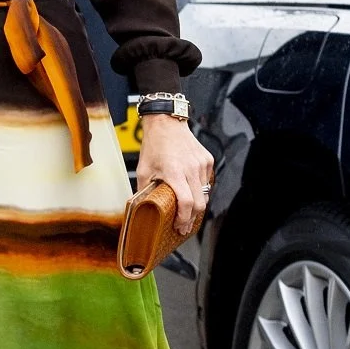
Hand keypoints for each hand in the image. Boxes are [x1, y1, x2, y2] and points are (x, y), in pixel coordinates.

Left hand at [136, 114, 213, 234]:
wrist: (166, 122)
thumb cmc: (154, 145)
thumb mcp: (143, 170)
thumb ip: (144, 190)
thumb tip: (141, 208)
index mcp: (175, 172)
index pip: (187, 203)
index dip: (184, 218)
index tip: (179, 226)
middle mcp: (191, 169)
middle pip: (200, 203)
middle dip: (192, 218)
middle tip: (184, 226)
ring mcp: (201, 164)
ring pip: (205, 193)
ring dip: (197, 204)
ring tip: (187, 211)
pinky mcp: (207, 160)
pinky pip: (207, 181)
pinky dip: (200, 190)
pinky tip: (191, 192)